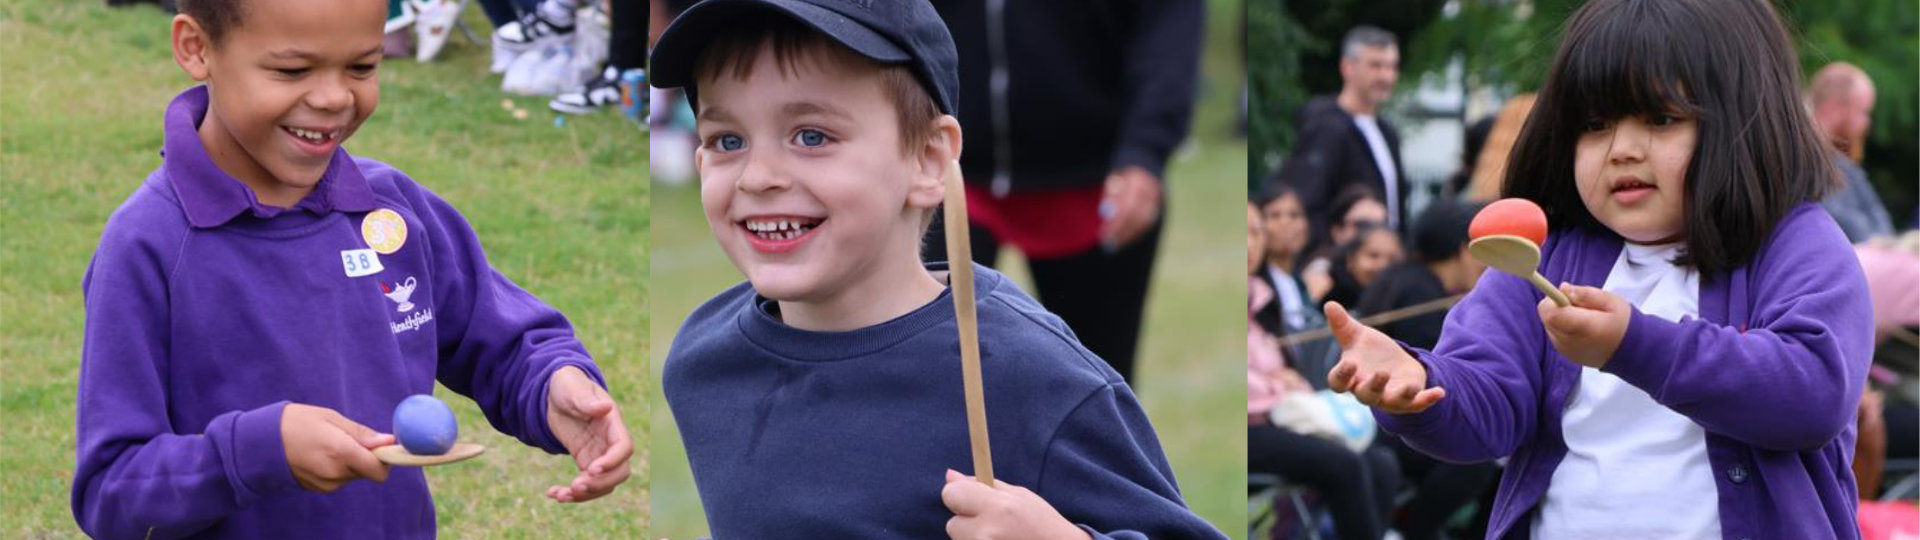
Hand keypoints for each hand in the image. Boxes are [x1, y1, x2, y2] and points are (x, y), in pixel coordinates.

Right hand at [281, 403, 393, 491]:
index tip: (383, 446)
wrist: (259, 442)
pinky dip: (338, 468)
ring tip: (329, 444)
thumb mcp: (330, 418)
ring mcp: (326, 484)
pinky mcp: (318, 488)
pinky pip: (339, 479)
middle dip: (367, 457)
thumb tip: (388, 441)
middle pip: (368, 471)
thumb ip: (361, 433)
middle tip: (349, 438)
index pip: (379, 470)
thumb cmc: (295, 423)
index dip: (386, 458)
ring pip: (354, 475)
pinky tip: (321, 454)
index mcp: (341, 453)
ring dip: (351, 462)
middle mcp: (335, 473)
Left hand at [544, 366, 632, 502]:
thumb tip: (606, 407)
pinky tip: (551, 493)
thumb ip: (587, 400)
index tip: (591, 469)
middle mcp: (610, 442)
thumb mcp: (573, 389)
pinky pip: (586, 484)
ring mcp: (599, 454)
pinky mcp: (586, 462)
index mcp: (612, 423)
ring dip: (585, 495)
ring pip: (603, 483)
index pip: (624, 447)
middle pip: (619, 472)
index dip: (612, 461)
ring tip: (559, 495)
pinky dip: (571, 493)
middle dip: (600, 484)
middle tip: (575, 487)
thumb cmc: (568, 385)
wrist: (555, 393)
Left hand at [941, 470, 1091, 539]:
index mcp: (998, 508)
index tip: (971, 501)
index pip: (951, 495)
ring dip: (974, 539)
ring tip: (1002, 538)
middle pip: (952, 525)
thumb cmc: (1042, 524)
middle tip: (995, 525)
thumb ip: (982, 487)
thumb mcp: (1019, 496)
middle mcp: (988, 532)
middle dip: (968, 523)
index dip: (959, 496)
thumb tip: (949, 476)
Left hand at [1099, 166, 1162, 249]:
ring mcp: (1158, 198)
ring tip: (1115, 243)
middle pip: (1137, 217)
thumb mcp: (1113, 181)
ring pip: (1145, 221)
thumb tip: (1107, 216)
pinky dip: (1137, 231)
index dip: (1116, 224)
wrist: (1146, 162)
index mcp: (1137, 181)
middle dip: (1122, 232)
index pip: (1127, 208)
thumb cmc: (1123, 175)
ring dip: (1129, 234)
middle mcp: (1151, 190)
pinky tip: (1125, 237)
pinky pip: (1149, 222)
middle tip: (1109, 244)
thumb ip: (1111, 196)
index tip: (1104, 235)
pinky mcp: (1161, 204)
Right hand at [1325, 302, 1445, 413]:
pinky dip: (1428, 399)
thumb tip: (1329, 303)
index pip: (1339, 382)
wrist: (1395, 365)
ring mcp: (1388, 398)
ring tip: (1411, 386)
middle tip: (1382, 372)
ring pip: (1391, 402)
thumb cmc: (1370, 353)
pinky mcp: (1408, 401)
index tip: (1349, 364)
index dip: (1342, 376)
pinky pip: (1417, 404)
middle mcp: (1368, 392)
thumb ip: (1342, 324)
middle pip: (1365, 396)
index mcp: (1351, 378)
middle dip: (1374, 386)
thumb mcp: (1358, 336)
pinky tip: (1440, 392)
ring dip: (1401, 395)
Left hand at [1537, 284, 1629, 367]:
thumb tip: (1563, 288)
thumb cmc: (1622, 322)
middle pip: (1547, 318)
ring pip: (1549, 325)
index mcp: (1584, 327)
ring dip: (1560, 317)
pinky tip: (1581, 329)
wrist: (1630, 351)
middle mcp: (1570, 342)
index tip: (1566, 295)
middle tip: (1580, 307)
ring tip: (1583, 319)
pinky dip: (1563, 328)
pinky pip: (1554, 334)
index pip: (1551, 313)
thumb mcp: (1610, 301)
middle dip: (1558, 307)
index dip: (1553, 300)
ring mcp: (1565, 350)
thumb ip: (1585, 293)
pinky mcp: (1565, 354)